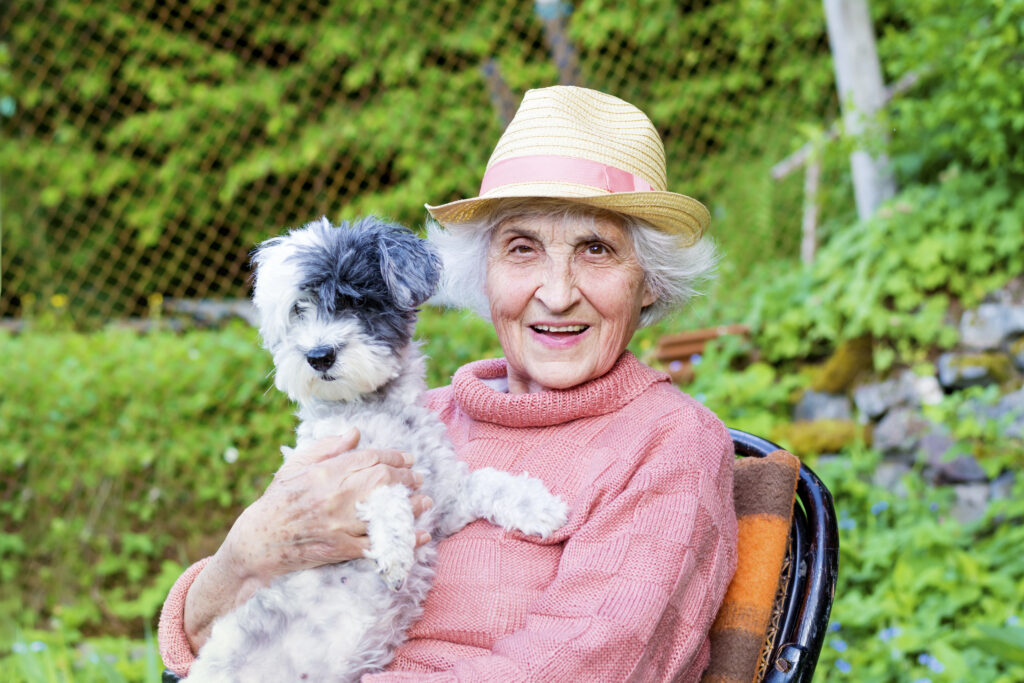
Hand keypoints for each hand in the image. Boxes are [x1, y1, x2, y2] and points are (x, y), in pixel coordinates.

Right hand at [226, 428, 432, 583]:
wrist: (259, 542)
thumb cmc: (278, 501)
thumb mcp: (296, 466)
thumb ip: (327, 448)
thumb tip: (355, 433)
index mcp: (326, 473)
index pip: (370, 459)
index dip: (395, 457)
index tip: (408, 459)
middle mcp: (336, 496)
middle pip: (383, 481)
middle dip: (407, 478)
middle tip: (419, 479)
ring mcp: (340, 524)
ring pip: (385, 512)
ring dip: (411, 507)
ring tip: (425, 502)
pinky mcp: (343, 548)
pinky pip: (380, 543)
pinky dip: (403, 541)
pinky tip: (419, 536)